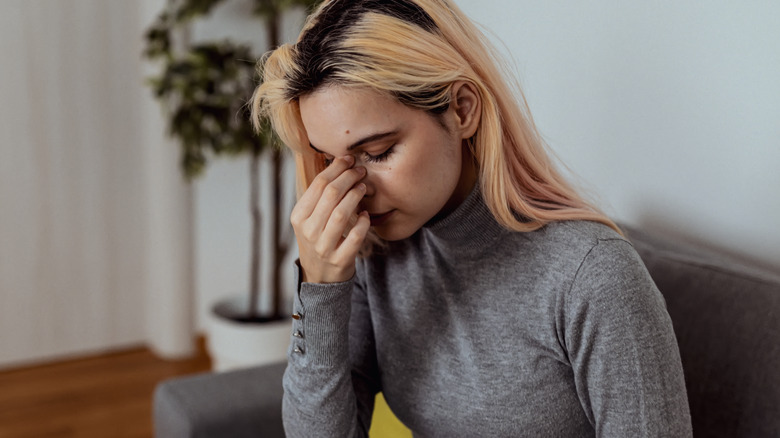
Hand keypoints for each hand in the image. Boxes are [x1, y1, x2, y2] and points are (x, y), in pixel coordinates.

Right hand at [290, 155, 370, 283]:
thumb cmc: (318, 239)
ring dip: (355, 196)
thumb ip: (320, 196)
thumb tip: (339, 163)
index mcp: (299, 217)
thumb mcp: (310, 219)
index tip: (349, 160)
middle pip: (330, 195)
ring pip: (340, 214)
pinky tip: (366, 214)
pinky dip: (362, 223)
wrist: (319, 276)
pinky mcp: (339, 260)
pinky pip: (354, 237)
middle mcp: (308, 231)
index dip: (335, 168)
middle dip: (348, 178)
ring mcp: (323, 247)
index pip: (317, 185)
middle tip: (360, 171)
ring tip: (364, 187)